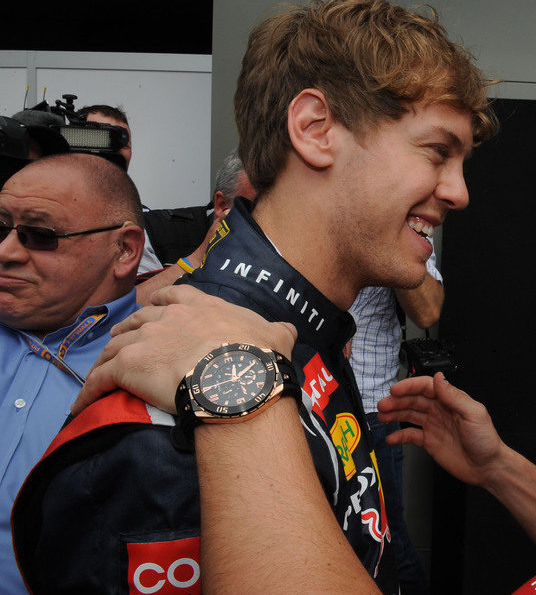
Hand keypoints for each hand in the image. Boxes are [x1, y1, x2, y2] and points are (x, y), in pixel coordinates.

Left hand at [73, 284, 296, 414]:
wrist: (236, 379)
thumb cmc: (257, 358)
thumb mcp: (277, 336)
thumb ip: (278, 331)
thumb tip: (289, 331)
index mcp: (201, 306)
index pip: (172, 297)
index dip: (160, 304)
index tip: (154, 309)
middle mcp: (168, 317)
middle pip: (138, 319)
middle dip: (129, 329)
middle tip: (123, 342)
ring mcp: (145, 339)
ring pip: (115, 346)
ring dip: (106, 357)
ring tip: (101, 370)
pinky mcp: (127, 366)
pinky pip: (99, 379)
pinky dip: (89, 390)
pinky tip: (81, 403)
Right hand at [377, 373, 503, 487]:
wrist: (488, 467)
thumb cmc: (486, 440)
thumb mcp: (473, 414)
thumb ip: (454, 396)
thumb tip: (439, 378)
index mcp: (450, 400)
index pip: (426, 387)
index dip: (409, 386)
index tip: (395, 390)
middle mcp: (440, 410)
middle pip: (414, 400)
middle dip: (397, 401)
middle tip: (383, 405)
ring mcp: (434, 425)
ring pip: (409, 415)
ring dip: (394, 414)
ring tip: (381, 416)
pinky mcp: (430, 442)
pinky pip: (411, 436)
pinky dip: (399, 436)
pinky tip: (390, 438)